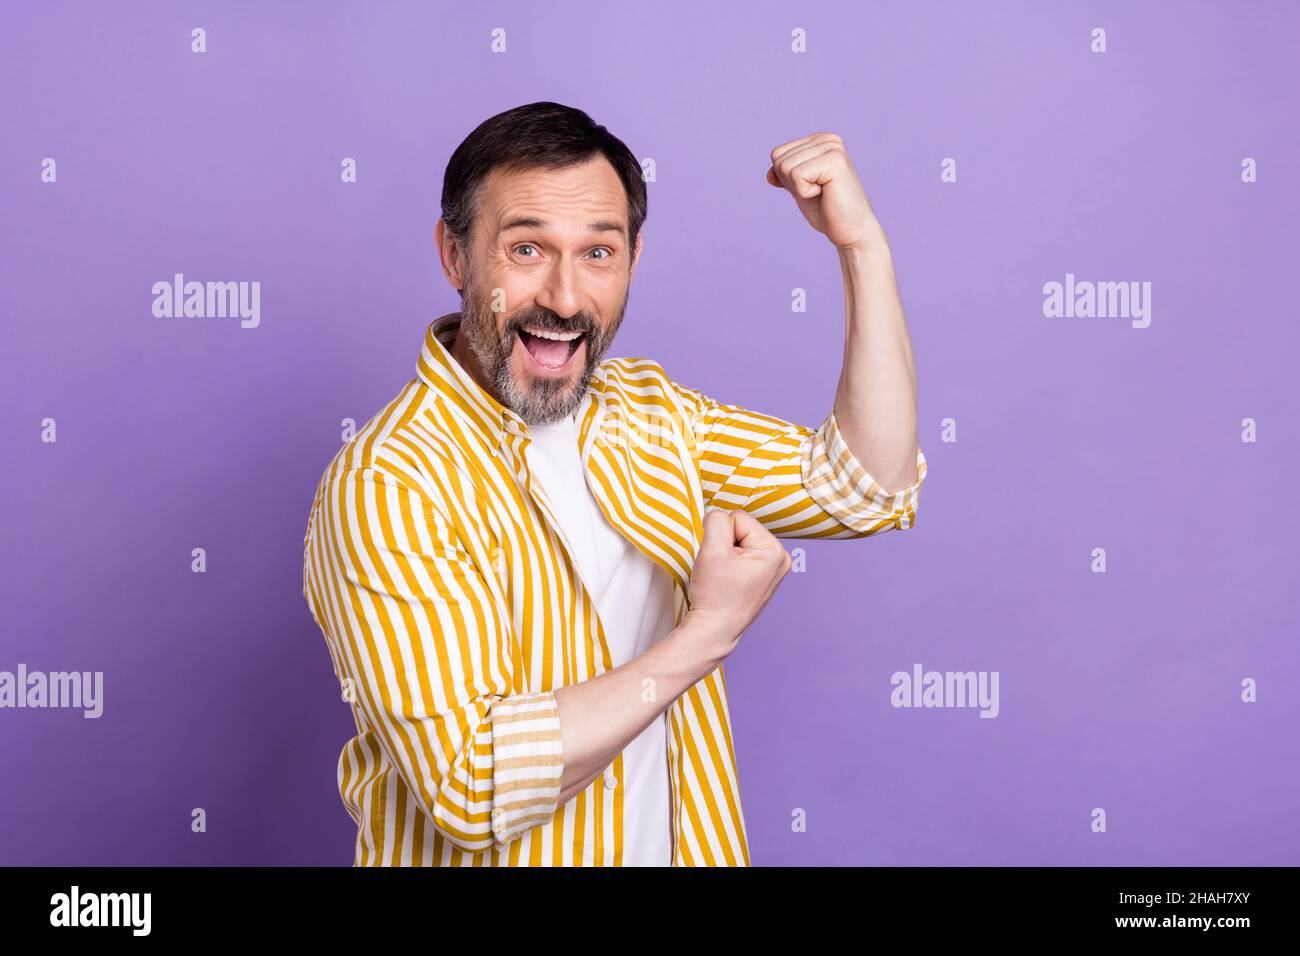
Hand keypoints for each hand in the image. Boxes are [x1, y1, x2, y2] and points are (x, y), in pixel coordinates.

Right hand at [681, 508, 792, 665]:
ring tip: (723, 577)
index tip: (718, 561)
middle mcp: (780, 559)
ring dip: (726, 554)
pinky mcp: (763, 578)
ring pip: (739, 541)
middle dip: (724, 544)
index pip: (738, 517)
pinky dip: (729, 564)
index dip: (720, 535)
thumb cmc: (715, 596)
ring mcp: (773, 570)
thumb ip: (715, 520)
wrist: (713, 631)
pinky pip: (741, 555)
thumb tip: (717, 512)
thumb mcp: (712, 549)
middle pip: (741, 528)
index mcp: (775, 550)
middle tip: (720, 570)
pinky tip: (728, 581)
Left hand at [766, 132, 881, 251]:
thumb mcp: (799, 189)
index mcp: (819, 140)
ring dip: (799, 188)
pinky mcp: (835, 161)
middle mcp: (827, 139)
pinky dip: (805, 192)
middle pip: (779, 159)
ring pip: (786, 167)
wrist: (851, 230)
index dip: (786, 179)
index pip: (777, 154)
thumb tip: (769, 174)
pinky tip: (826, 193)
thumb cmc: (827, 210)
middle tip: (818, 192)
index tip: (811, 187)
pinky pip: (797, 176)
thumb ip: (784, 177)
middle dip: (792, 183)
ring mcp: (833, 148)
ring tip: (823, 192)